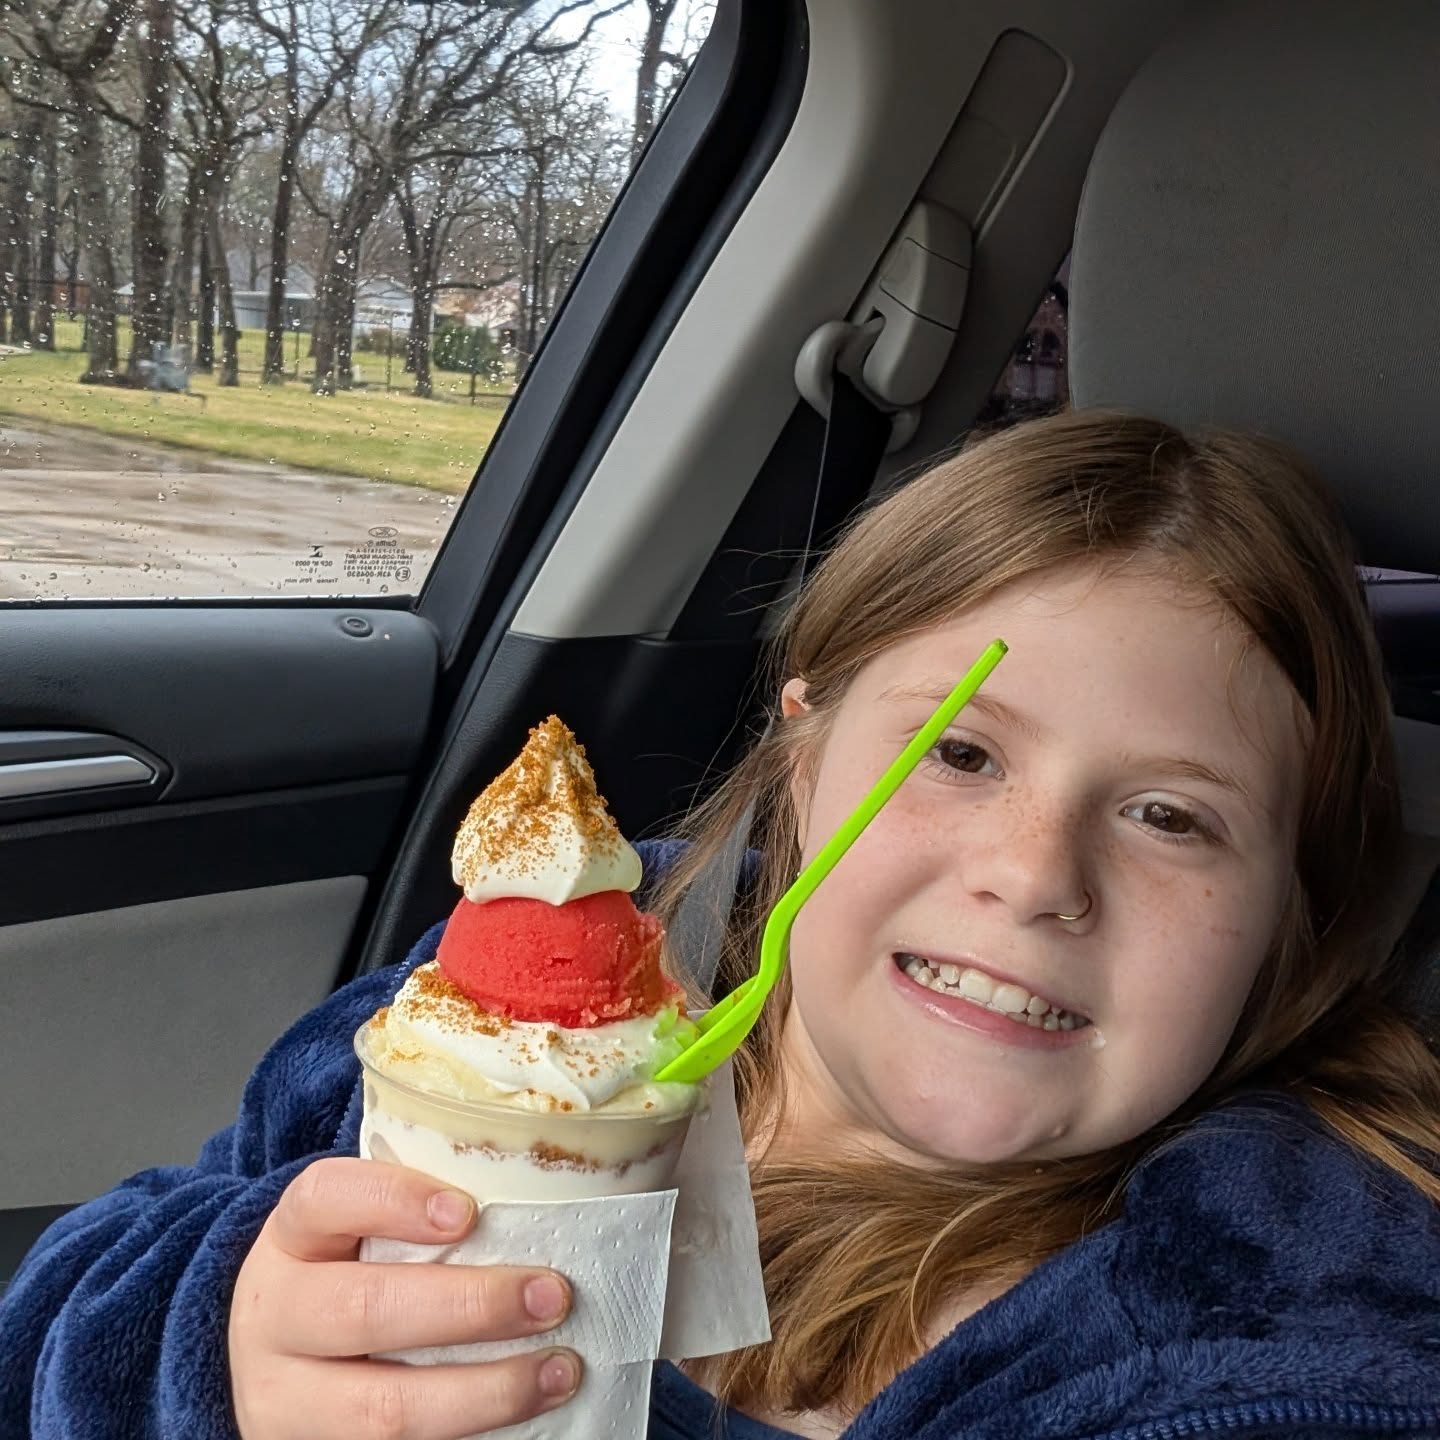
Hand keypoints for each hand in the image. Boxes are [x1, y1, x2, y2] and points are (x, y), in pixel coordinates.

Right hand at [229, 1157, 580, 1438]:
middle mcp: (275, 1317)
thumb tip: (537, 1196)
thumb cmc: (347, 1275)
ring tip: (559, 1367)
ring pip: (382, 1408)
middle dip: (469, 1307)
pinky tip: (524, 1415)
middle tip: (550, 1296)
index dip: (396, 1200)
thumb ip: (422, 1215)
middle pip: (363, 1310)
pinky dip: (466, 1436)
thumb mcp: (357, 1232)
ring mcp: (286, 1400)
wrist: (275, 1363)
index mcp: (292, 1238)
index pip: (325, 1198)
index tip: (468, 1211)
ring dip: (485, 1391)